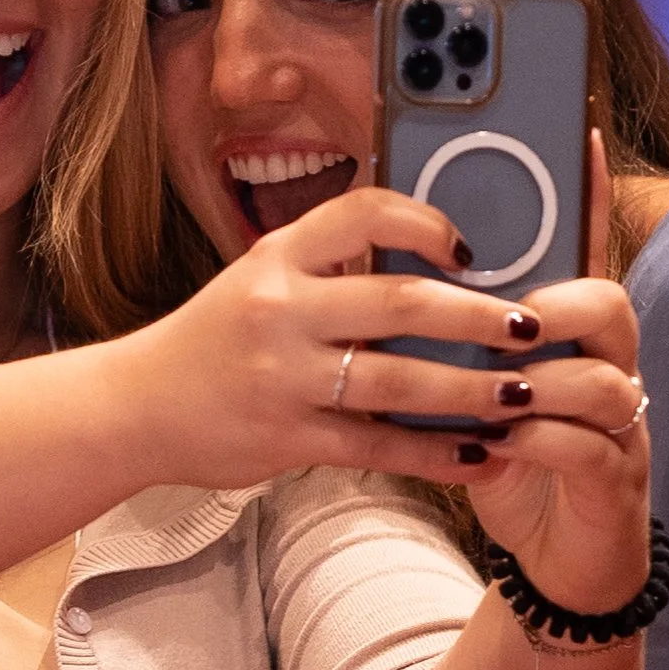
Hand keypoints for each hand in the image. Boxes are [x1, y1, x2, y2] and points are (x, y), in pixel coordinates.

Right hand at [119, 183, 644, 501]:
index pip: (362, 213)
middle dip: (477, 316)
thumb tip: (422, 250)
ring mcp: (284, 378)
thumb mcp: (259, 278)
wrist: (136, 408)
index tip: (471, 248)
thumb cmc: (212, 341)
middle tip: (532, 325)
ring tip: (522, 394)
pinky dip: (434, 455)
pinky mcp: (288, 438)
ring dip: (470, 390)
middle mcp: (281, 310)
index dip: (426, 224)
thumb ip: (328, 265)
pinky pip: (377, 448)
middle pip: (399, 303)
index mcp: (278, 258)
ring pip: (398, 383)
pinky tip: (479, 455)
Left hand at [457, 265, 650, 618]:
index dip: (541, 272)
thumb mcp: (487, 412)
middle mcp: (617, 382)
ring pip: (603, 385)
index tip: (477, 283)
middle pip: (612, 312)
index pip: (582, 283)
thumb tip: (392, 322)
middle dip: (551, 311)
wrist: (560, 569)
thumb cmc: (521, 476)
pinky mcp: (616, 488)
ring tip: (489, 395)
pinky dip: (537, 441)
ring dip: (539, 383)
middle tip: (494, 334)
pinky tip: (492, 445)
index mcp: (587, 353)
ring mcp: (624, 435)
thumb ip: (465, 368)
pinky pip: (588, 450)